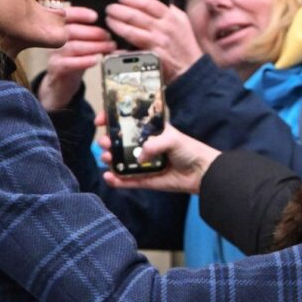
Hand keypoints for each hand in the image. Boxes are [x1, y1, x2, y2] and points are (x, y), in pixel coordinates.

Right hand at [37, 7, 116, 110]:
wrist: (61, 82)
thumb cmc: (74, 59)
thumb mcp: (81, 42)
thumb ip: (90, 33)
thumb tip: (110, 25)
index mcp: (59, 28)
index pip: (66, 15)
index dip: (80, 13)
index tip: (95, 16)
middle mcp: (54, 39)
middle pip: (72, 30)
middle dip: (94, 32)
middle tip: (109, 36)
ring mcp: (54, 54)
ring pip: (73, 46)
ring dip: (95, 46)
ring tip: (109, 47)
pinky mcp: (56, 68)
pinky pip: (70, 63)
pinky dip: (85, 61)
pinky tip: (96, 60)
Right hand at [95, 111, 219, 193]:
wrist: (201, 173)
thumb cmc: (189, 150)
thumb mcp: (173, 139)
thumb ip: (154, 144)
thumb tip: (138, 158)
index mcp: (148, 131)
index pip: (126, 123)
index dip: (111, 120)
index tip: (100, 121)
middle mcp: (142, 146)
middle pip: (118, 143)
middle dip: (107, 141)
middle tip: (105, 143)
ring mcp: (141, 164)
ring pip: (119, 161)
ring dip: (109, 159)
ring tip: (107, 157)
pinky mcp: (143, 180)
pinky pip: (126, 180)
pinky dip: (115, 180)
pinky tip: (108, 176)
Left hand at [105, 0, 203, 82]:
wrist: (191, 69)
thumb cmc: (184, 44)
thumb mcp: (181, 22)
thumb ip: (168, 10)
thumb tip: (150, 1)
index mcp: (170, 17)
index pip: (148, 3)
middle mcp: (163, 29)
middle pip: (135, 16)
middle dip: (118, 10)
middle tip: (110, 9)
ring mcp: (157, 44)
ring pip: (131, 32)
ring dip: (116, 25)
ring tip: (109, 21)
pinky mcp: (151, 58)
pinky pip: (131, 52)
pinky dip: (120, 50)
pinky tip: (112, 46)